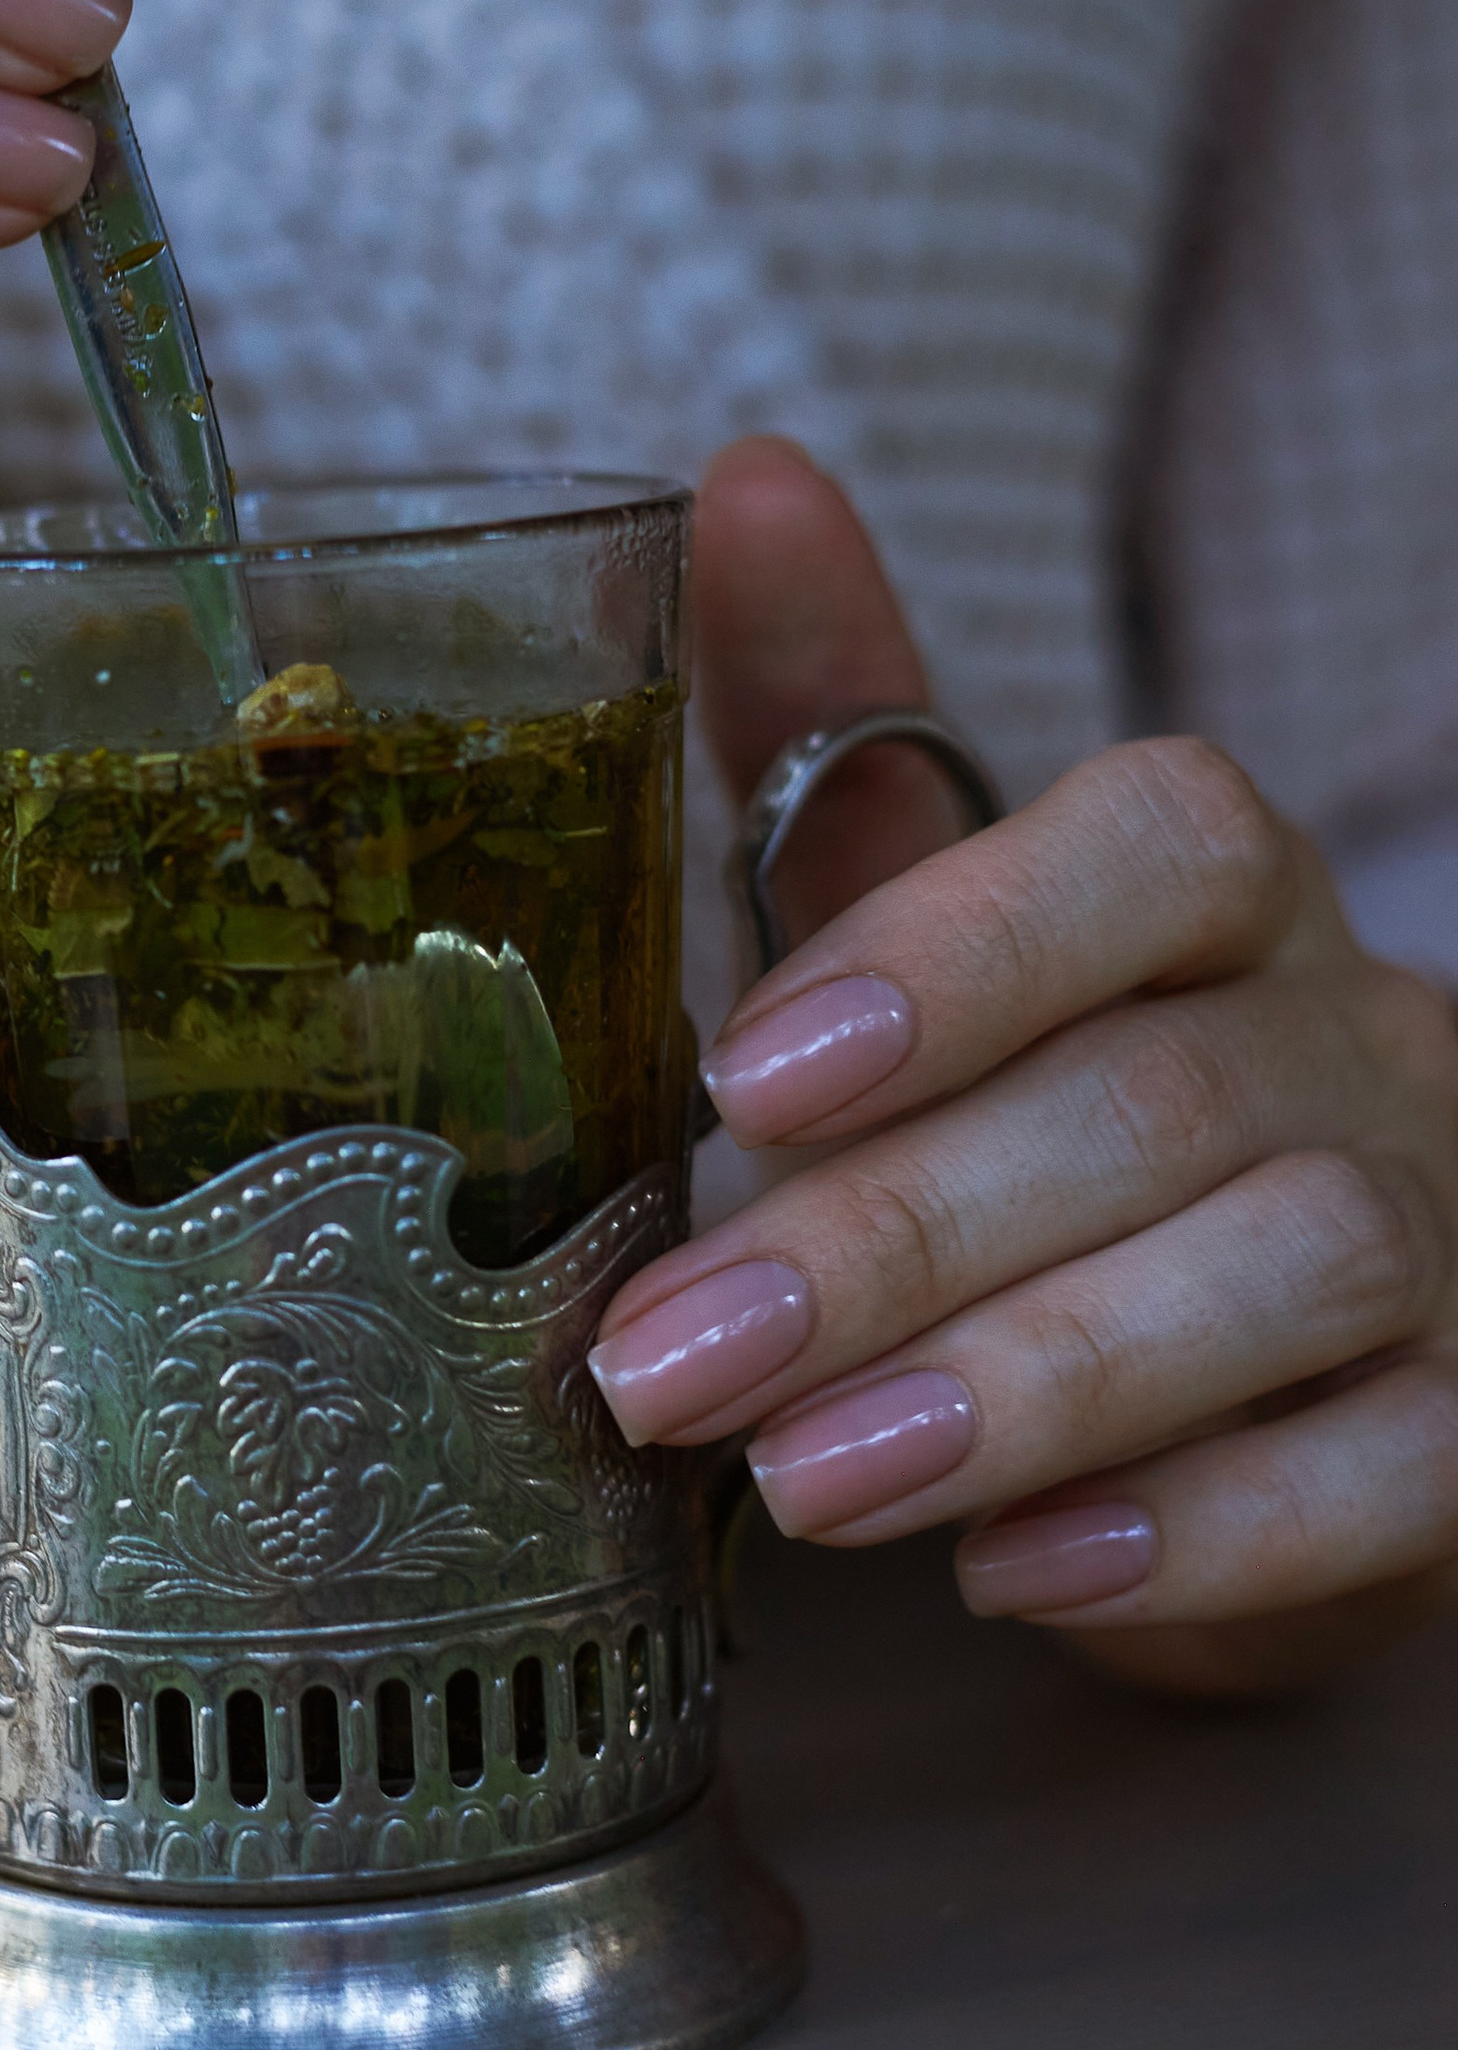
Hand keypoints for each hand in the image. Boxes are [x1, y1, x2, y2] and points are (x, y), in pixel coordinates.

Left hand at [591, 439, 1457, 1696]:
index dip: (960, 951)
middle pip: (1165, 1100)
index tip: (740, 1078)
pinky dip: (1197, 1533)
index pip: (1154, 846)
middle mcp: (1357, 1035)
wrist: (1259, 1338)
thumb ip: (834, 717)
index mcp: (1216, 892)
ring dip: (1026, 1387)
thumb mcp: (922, 915)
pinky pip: (1390, 1474)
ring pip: (1289, 1273)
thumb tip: (746, 476)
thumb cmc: (1040, 1095)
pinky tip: (1016, 1574)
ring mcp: (1440, 1232)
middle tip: (669, 1360)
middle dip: (895, 1237)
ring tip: (805, 1485)